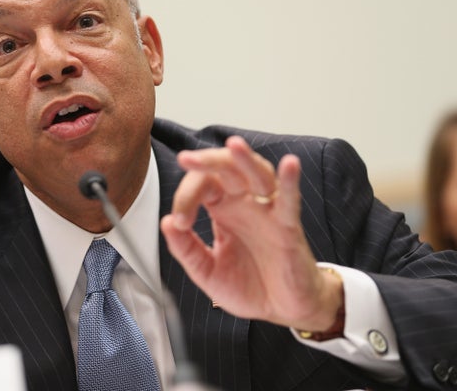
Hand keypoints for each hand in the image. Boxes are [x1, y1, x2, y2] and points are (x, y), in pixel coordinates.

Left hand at [160, 135, 342, 331]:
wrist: (281, 311)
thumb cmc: (249, 286)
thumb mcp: (206, 271)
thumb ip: (186, 249)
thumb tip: (166, 222)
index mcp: (223, 209)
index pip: (202, 185)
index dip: (186, 197)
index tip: (180, 222)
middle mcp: (245, 204)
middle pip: (227, 169)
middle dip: (207, 161)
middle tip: (187, 159)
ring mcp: (267, 212)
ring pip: (258, 175)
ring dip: (245, 159)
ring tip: (233, 145)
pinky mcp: (288, 227)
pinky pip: (290, 200)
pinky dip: (290, 182)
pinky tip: (289, 165)